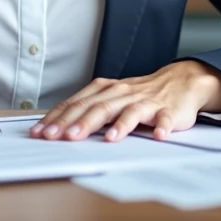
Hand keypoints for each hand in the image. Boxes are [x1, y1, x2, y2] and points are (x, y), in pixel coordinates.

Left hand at [30, 60, 220, 142]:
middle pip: (97, 107)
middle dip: (77, 123)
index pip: (76, 103)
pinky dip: (161, 127)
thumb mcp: (110, 98)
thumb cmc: (140, 95)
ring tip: (107, 139)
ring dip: (118, 126)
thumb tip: (54, 126)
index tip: (40, 132)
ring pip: (128, 112)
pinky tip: (157, 135)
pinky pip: (164, 119)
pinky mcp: (167, 111)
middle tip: (60, 137)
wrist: (180, 82)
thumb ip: (87, 110)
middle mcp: (122, 93)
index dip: (57, 117)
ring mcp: (145, 101)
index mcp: (105, 90)